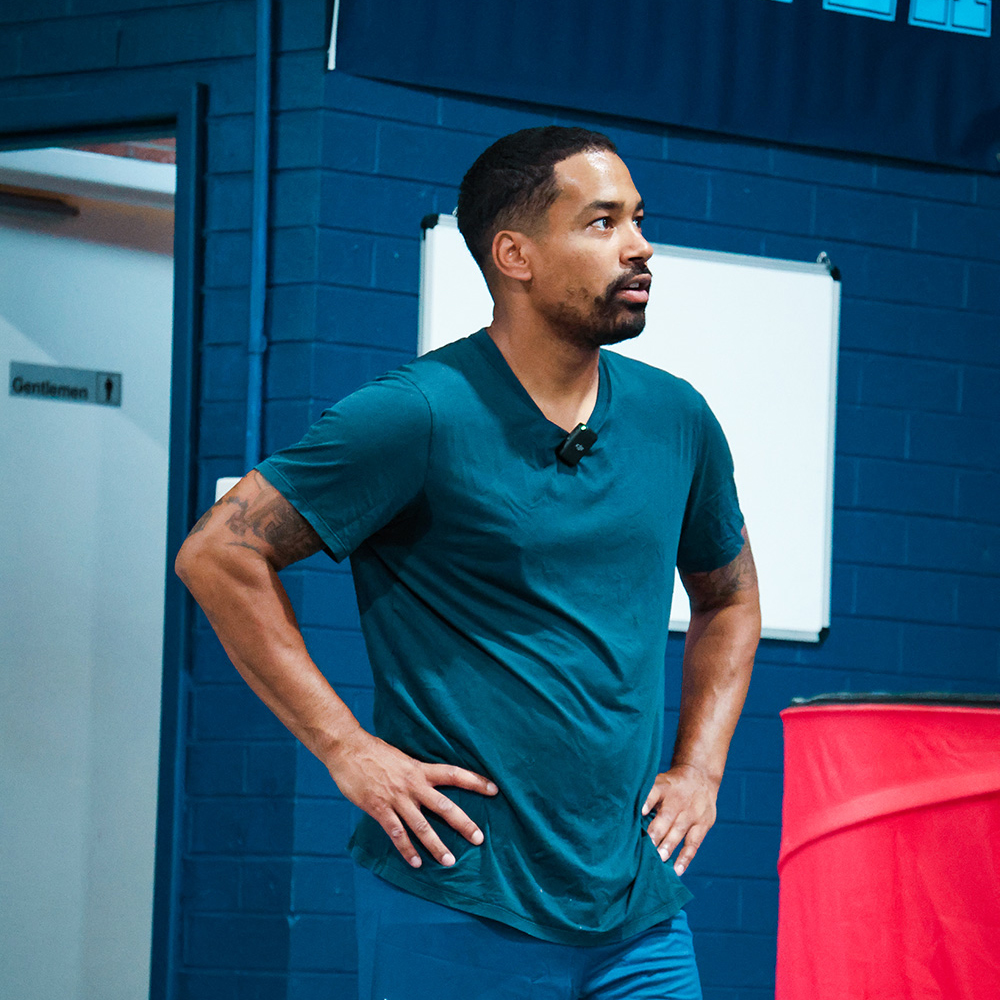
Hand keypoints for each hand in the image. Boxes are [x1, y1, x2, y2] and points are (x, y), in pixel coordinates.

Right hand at [327, 729, 498, 868]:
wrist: (347, 748)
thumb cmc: (374, 751)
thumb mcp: (402, 757)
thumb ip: (415, 772)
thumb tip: (428, 783)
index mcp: (420, 769)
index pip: (454, 774)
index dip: (475, 782)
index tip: (495, 790)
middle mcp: (413, 785)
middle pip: (444, 806)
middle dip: (463, 823)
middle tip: (479, 838)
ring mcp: (396, 798)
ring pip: (421, 826)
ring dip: (436, 845)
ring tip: (449, 861)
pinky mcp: (379, 808)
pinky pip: (396, 833)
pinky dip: (406, 850)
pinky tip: (415, 863)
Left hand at [642, 764, 717, 875]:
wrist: (700, 776)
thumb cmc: (671, 786)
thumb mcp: (659, 783)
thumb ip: (646, 799)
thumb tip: (626, 819)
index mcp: (663, 787)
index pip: (654, 792)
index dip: (647, 801)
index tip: (640, 811)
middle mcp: (678, 800)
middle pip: (666, 817)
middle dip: (656, 833)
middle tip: (646, 846)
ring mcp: (691, 813)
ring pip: (679, 831)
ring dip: (668, 846)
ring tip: (659, 859)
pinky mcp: (703, 824)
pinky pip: (694, 843)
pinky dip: (686, 858)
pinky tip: (677, 870)